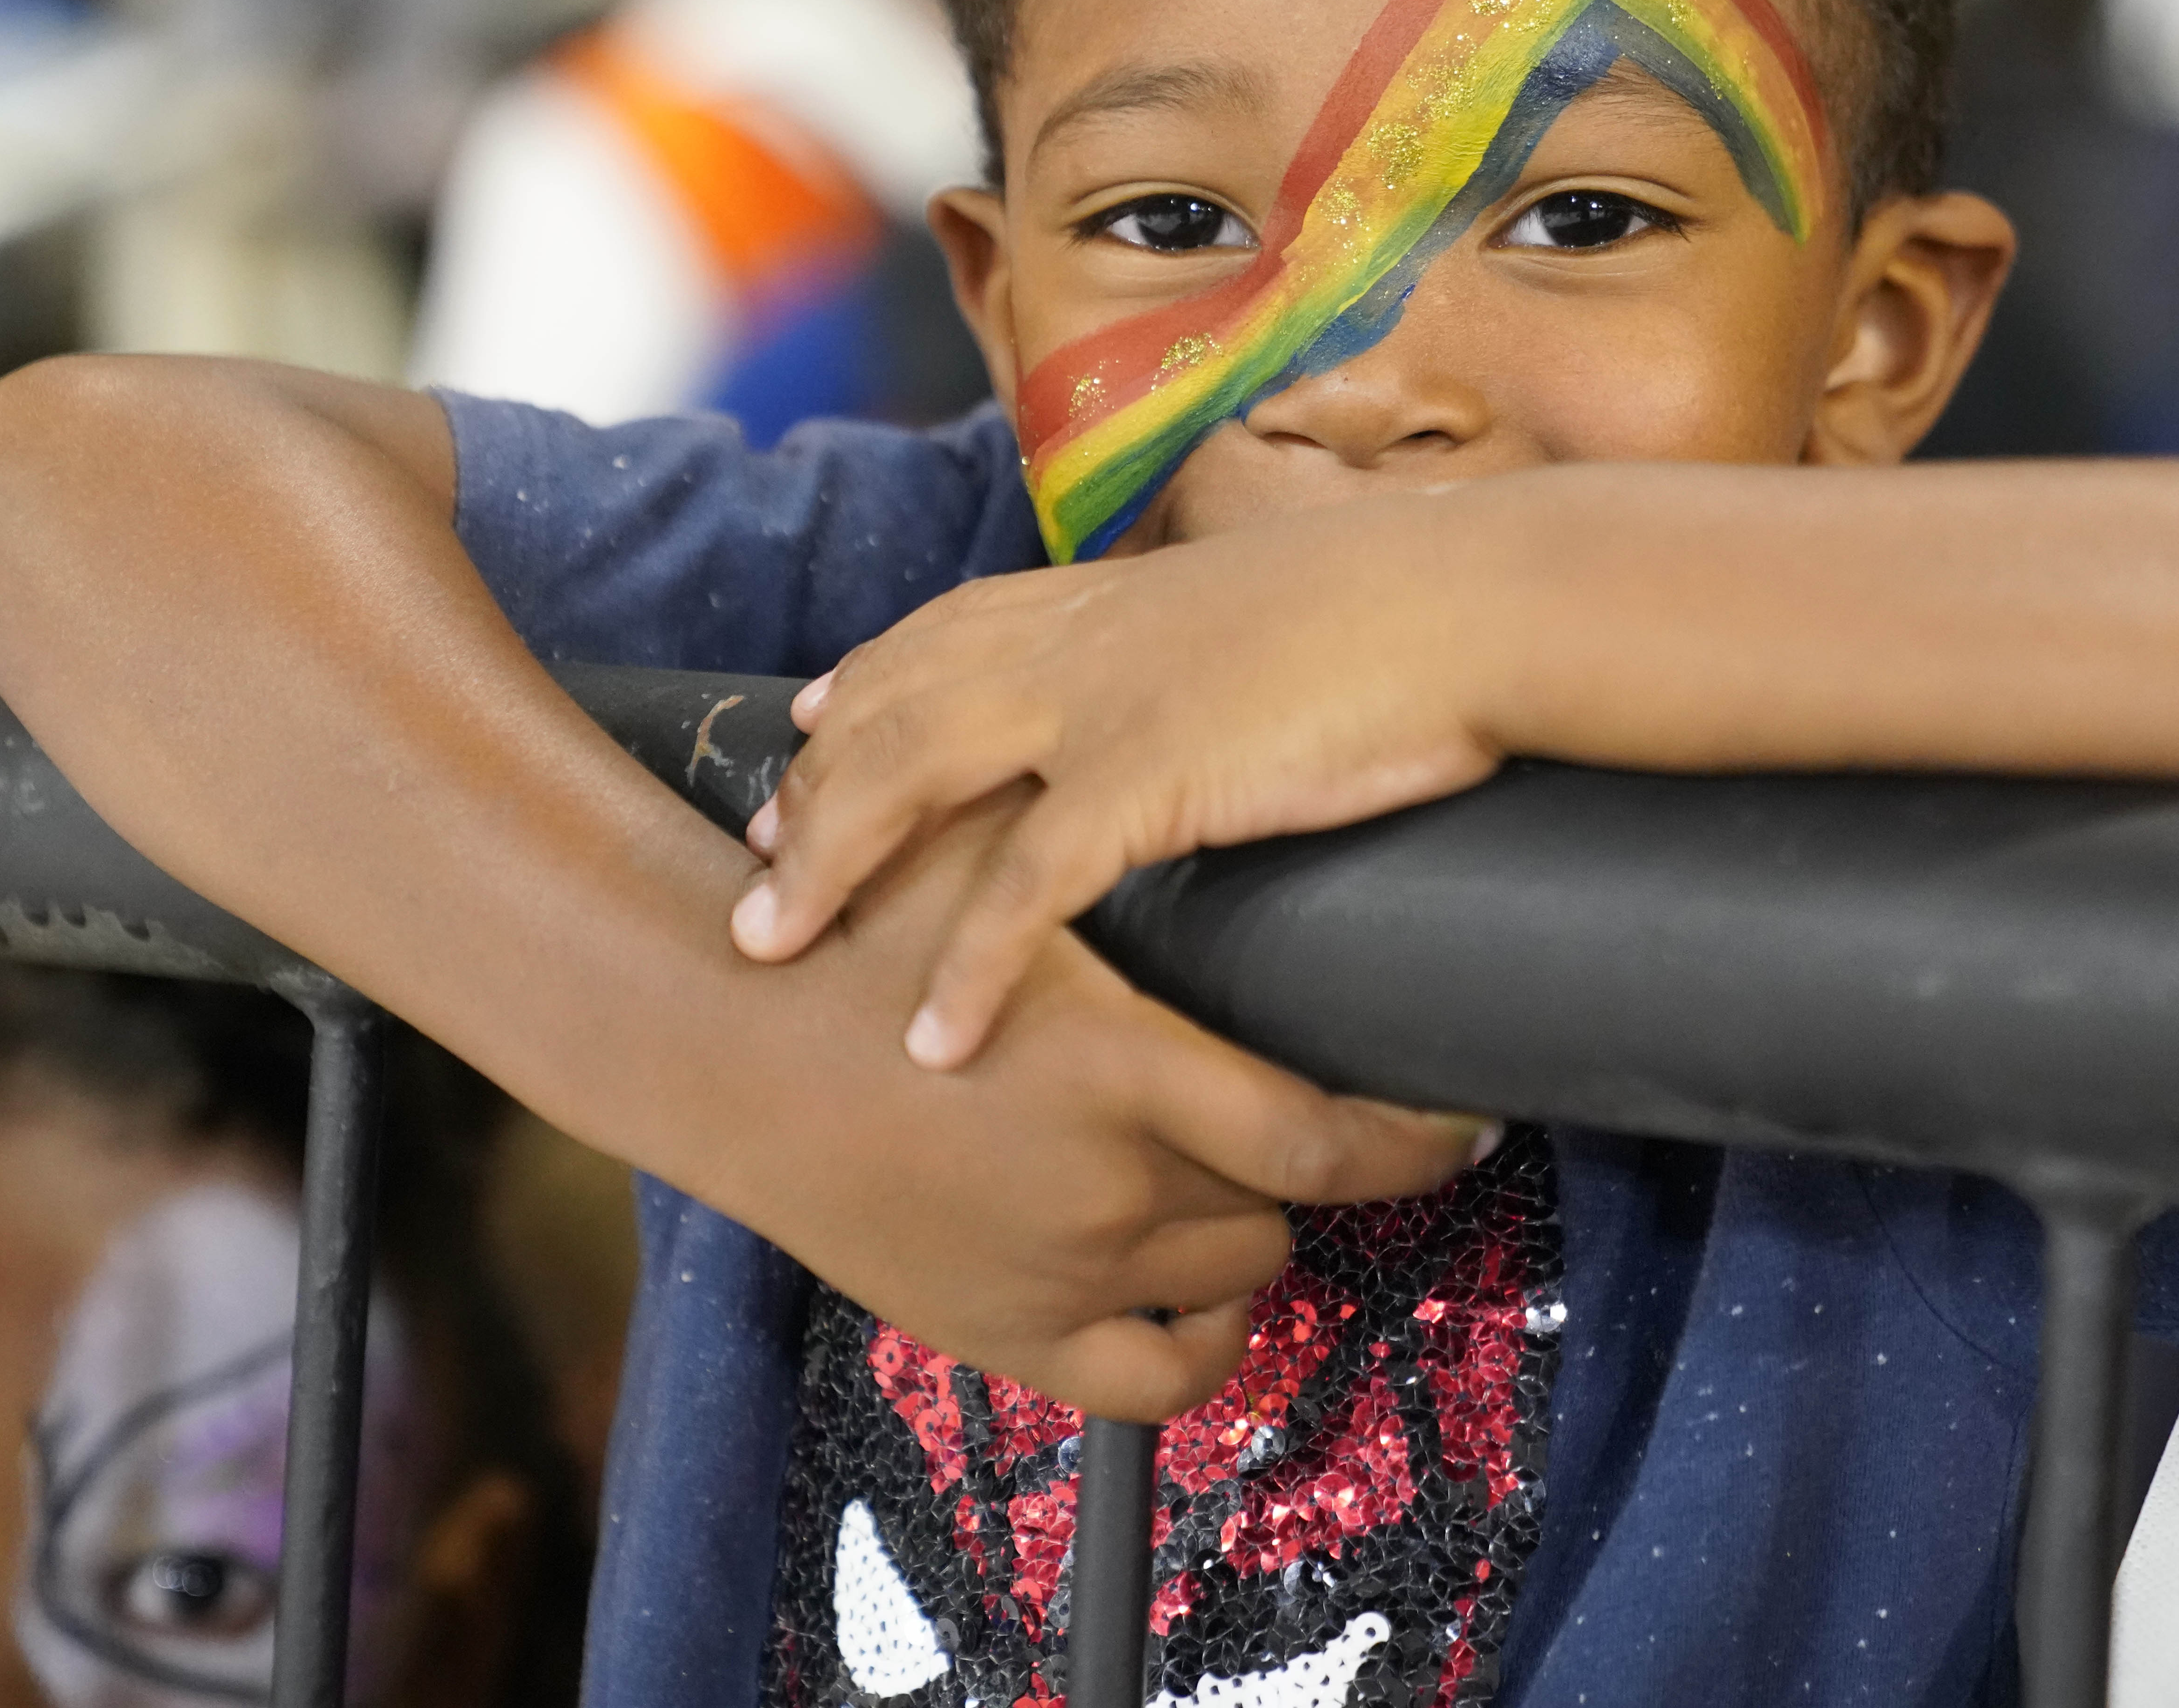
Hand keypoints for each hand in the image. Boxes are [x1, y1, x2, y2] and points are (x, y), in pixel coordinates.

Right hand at [700, 782, 1488, 1417]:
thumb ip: (1113, 852)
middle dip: (1307, 1157)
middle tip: (1311, 1113)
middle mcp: (1103, 1191)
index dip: (1420, 1136)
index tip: (1468, 1117)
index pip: (1331, 1140)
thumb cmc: (854, 934)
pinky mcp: (1003, 1332)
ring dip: (1250, 1226)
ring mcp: (1055, 1273)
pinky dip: (1201, 1339)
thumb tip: (1242, 801)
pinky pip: (1156, 1377)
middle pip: (1282, 1201)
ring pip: (1232, 1275)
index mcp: (1118, 1070)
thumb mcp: (999, 865)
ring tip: (1229, 1168)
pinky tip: (1200, 1287)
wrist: (710, 1039)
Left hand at [730, 490, 1512, 1069]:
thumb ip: (1213, 649)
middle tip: (751, 863)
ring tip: (771, 950)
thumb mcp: (1276, 612)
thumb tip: (1221, 682)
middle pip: (894, 709)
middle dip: (811, 789)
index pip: (949, 630)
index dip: (869, 679)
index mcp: (1115, 600)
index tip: (813, 721)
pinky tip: (931, 1035)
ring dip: (831, 869)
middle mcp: (1083, 641)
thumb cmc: (1413, 611)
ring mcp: (1105, 703)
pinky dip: (969, 966)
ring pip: (913, 780)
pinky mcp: (1153, 775)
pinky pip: (1027, 888)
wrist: (1478, 601)